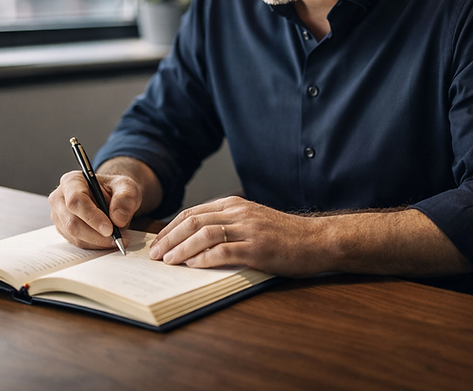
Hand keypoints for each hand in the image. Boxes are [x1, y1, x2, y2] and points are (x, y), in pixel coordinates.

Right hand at [48, 168, 143, 249]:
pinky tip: (109, 240)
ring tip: (118, 238)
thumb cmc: (116, 189)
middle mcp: (60, 198)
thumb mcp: (127, 186)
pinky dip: (96, 245)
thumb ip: (125, 198)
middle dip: (96, 235)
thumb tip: (118, 218)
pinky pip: (78, 243)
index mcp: (72, 181)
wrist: (113, 197)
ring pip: (75, 236)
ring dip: (98, 242)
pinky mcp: (64, 230)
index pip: (76, 201)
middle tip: (118, 238)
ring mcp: (59, 216)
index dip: (92, 216)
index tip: (110, 229)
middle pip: (72, 222)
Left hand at [148, 196, 328, 276]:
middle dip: (169, 238)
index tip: (157, 243)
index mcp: (234, 205)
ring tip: (169, 261)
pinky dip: (205, 258)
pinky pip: (225, 251)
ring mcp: (249, 230)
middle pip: (193, 221)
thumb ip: (226, 225)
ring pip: (205, 234)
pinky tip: (193, 266)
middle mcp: (239, 213)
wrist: (317, 240)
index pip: (192, 213)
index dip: (170, 228)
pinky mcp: (258, 248)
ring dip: (182, 248)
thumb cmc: (283, 235)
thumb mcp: (251, 221)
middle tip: (155, 255)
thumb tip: (193, 240)